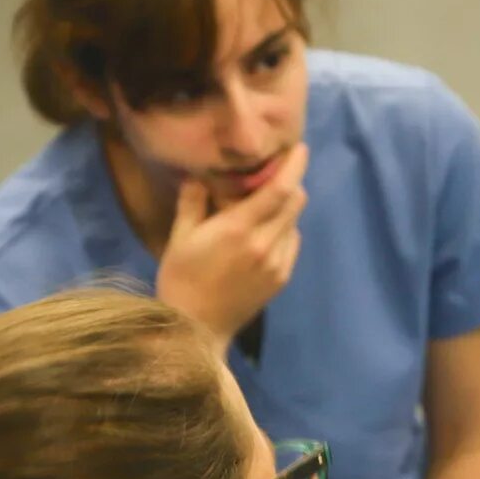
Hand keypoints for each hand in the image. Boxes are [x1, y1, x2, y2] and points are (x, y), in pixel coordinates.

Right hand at [152, 143, 307, 345]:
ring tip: (264, 206)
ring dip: (286, 208)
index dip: (294, 166)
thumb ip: (192, 202)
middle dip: (291, 182)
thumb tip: (198, 175)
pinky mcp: (281, 278)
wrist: (195, 330)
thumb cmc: (181, 280)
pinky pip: (291, 243)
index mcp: (239, 229)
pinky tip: (264, 234)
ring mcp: (277, 263)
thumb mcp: (180, 238)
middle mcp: (265, 243)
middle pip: (295, 201)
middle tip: (276, 174)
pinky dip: (284, 230)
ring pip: (295, 222)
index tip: (299, 148)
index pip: (279, 189)